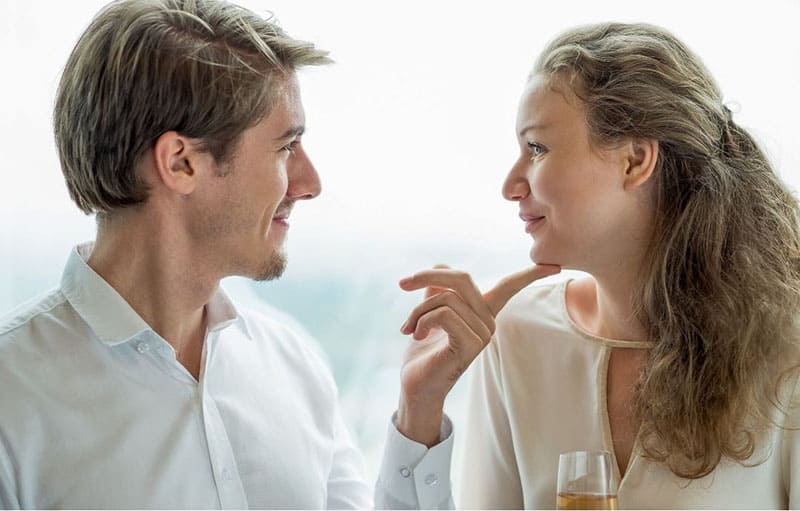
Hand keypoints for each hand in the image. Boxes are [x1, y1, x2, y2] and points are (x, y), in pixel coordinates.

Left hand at [396, 263, 560, 445]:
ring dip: (418, 309)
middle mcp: (488, 322)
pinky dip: (421, 320)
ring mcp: (483, 334)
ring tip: (408, 327)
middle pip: (462, 278)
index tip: (554, 265)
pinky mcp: (472, 345)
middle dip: (429, 275)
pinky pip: (444, 315)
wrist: (415, 387)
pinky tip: (413, 334)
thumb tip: (441, 264)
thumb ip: (438, 290)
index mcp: (482, 313)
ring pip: (446, 298)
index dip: (530, 274)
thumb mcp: (429, 314)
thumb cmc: (423, 353)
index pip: (510, 287)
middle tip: (402, 283)